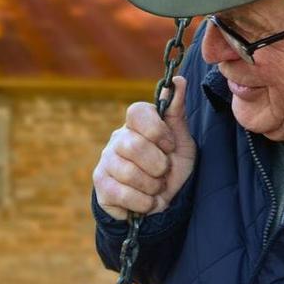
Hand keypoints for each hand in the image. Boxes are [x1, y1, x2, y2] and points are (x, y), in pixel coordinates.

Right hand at [93, 75, 195, 220]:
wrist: (161, 204)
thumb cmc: (171, 168)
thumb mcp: (182, 142)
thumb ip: (177, 113)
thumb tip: (178, 80)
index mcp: (137, 124)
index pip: (137, 111)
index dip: (157, 131)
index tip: (170, 146)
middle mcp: (117, 139)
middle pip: (134, 145)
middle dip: (158, 165)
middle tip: (164, 173)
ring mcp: (106, 161)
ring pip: (128, 172)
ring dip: (152, 187)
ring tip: (156, 188)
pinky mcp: (101, 185)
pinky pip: (121, 194)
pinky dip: (143, 202)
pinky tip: (147, 202)